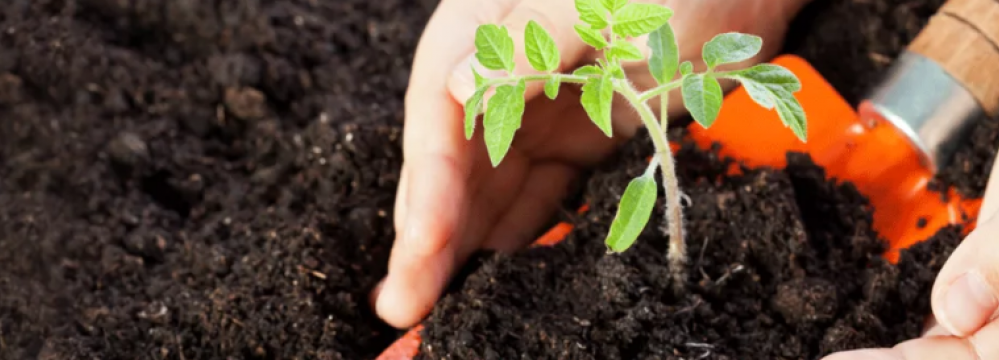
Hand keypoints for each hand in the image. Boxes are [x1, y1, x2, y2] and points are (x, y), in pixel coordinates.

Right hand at [376, 0, 808, 327]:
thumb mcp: (595, 1)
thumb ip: (526, 44)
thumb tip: (453, 89)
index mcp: (480, 29)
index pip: (441, 122)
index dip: (428, 192)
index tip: (421, 254)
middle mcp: (497, 74)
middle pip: (453, 166)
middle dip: (429, 238)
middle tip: (404, 309)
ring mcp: (538, 108)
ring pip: (489, 190)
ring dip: (465, 249)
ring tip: (433, 313)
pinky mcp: (579, 135)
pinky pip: (539, 195)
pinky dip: (519, 236)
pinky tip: (500, 279)